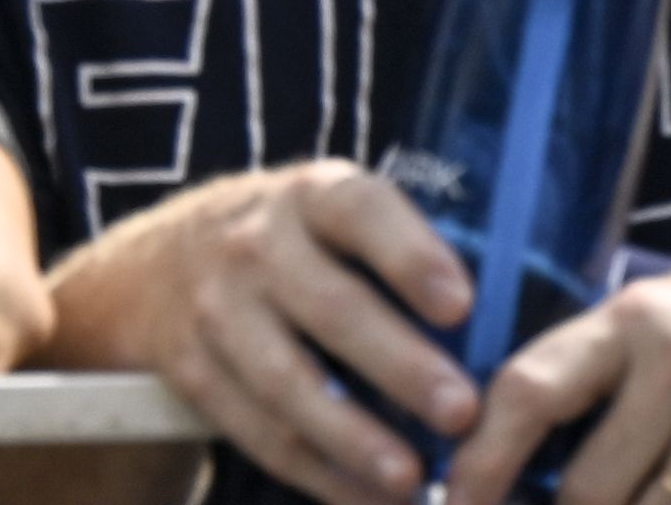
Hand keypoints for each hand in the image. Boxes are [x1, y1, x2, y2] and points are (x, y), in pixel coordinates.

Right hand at [123, 163, 485, 504]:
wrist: (156, 265)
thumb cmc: (293, 248)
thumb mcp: (332, 220)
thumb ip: (406, 260)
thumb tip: (514, 334)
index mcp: (311, 197)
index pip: (360, 211)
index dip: (409, 256)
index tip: (461, 305)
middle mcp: (256, 243)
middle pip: (330, 306)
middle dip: (399, 364)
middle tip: (461, 413)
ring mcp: (216, 308)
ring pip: (287, 381)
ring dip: (352, 436)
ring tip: (411, 479)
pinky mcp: (193, 370)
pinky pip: (258, 431)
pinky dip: (317, 474)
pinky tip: (369, 500)